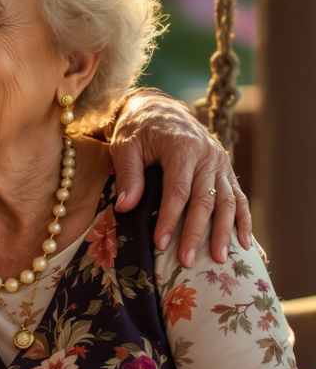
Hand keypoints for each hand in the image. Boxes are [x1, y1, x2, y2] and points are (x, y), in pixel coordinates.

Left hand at [108, 90, 250, 265]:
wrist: (159, 108)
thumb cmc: (138, 129)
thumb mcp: (125, 146)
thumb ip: (128, 175)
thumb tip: (125, 208)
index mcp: (182, 147)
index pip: (178, 190)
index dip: (170, 218)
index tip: (160, 243)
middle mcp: (208, 155)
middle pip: (205, 200)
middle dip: (196, 233)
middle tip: (186, 261)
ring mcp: (221, 163)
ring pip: (228, 202)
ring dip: (224, 232)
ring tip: (219, 259)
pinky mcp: (225, 169)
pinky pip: (239, 197)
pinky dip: (243, 220)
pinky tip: (244, 244)